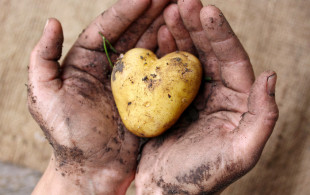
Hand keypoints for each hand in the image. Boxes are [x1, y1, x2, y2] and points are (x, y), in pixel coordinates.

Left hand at [28, 0, 170, 193]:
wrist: (94, 168)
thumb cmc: (68, 135)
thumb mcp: (45, 97)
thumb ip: (43, 59)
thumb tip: (52, 21)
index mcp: (86, 61)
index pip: (108, 27)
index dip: (126, 10)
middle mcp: (110, 66)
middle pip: (133, 31)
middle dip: (152, 11)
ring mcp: (131, 80)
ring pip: (149, 46)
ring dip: (165, 26)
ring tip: (180, 8)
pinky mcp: (147, 95)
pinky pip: (161, 70)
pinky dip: (172, 53)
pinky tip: (182, 38)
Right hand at [135, 1, 278, 193]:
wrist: (167, 190)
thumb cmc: (203, 176)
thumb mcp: (241, 153)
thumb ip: (263, 117)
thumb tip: (270, 75)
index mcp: (238, 102)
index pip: (233, 60)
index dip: (221, 34)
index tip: (206, 10)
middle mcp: (218, 94)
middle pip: (210, 52)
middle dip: (197, 25)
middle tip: (182, 2)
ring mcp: (193, 94)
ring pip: (189, 55)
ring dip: (180, 33)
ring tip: (168, 12)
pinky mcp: (172, 98)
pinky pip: (170, 69)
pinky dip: (165, 50)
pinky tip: (159, 35)